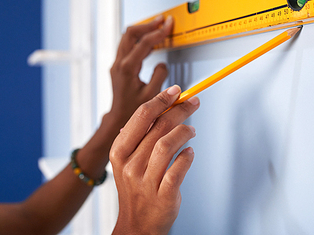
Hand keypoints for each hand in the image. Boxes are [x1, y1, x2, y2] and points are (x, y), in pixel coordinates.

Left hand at [108, 15, 172, 128]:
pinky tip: (151, 41)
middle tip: (163, 21)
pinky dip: (140, 39)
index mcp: (127, 68)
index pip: (144, 43)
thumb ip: (159, 77)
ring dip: (143, 30)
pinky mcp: (119, 65)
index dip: (158, 32)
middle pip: (131, 33)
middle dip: (148, 25)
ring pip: (128, 37)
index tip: (169, 26)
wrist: (118, 118)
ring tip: (158, 27)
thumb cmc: (133, 110)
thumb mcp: (152, 96)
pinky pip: (128, 45)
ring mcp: (117, 63)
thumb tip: (162, 64)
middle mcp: (119, 63)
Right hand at [110, 85, 198, 234]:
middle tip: (193, 102)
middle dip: (180, 110)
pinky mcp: (163, 195)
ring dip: (185, 131)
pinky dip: (187, 156)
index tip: (176, 91)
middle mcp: (130, 165)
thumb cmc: (136, 187)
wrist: (136, 225)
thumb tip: (163, 105)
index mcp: (120, 151)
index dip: (161, 100)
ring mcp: (145, 181)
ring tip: (192, 130)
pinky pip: (178, 169)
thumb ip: (141, 135)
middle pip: (159, 126)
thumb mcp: (128, 160)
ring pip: (168, 144)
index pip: (141, 116)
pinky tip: (189, 152)